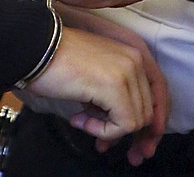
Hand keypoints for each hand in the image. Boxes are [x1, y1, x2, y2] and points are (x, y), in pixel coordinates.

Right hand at [57, 6, 169, 163]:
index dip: (151, 124)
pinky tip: (80, 119)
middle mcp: (135, 59)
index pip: (158, 95)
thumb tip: (128, 126)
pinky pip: (123, 124)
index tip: (140, 145)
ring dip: (108, 129)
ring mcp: (127, 71)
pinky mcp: (115, 86)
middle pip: (148, 112)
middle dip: (128, 134)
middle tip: (104, 144)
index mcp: (133, 52)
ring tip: (82, 120)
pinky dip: (102, 130)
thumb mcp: (97, 74)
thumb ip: (116, 93)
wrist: (35, 48)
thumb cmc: (58, 60)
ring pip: (137, 121)